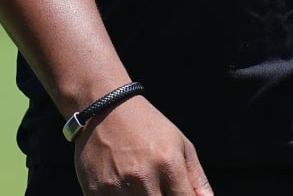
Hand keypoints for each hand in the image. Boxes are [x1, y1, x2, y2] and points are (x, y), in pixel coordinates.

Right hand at [74, 97, 212, 194]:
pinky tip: (124, 187)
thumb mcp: (179, 144)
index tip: (180, 195)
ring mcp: (117, 187)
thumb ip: (197, 179)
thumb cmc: (146, 125)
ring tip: (142, 186)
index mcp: (168, 165)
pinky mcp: (95, 191)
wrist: (101, 106)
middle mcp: (143, 178)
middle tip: (160, 189)